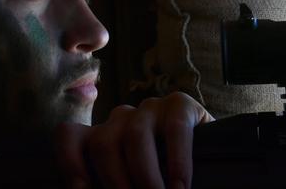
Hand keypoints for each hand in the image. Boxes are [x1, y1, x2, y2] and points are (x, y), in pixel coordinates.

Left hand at [54, 92, 213, 188]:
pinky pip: (174, 128)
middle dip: (114, 181)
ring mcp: (150, 108)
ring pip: (134, 135)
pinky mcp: (180, 104)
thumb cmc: (164, 181)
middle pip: (102, 143)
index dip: (69, 162)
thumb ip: (115, 185)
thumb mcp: (133, 183)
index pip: (69, 136)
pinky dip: (177, 162)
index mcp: (101, 137)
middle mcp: (120, 119)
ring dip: (144, 176)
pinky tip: (181, 187)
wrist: (216, 162)